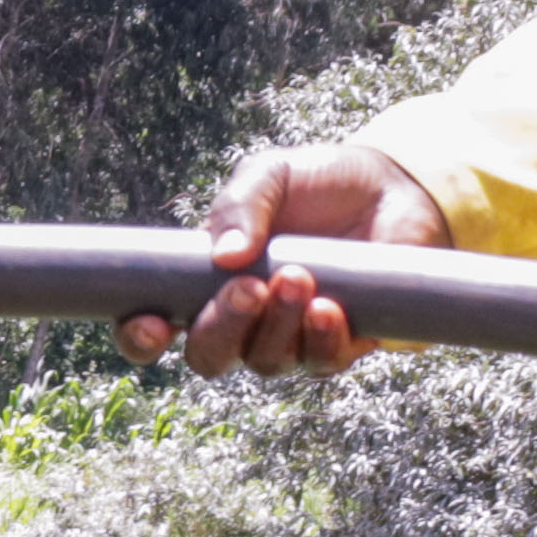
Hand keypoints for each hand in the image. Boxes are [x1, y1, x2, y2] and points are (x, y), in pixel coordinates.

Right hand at [119, 142, 446, 377]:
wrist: (396, 186)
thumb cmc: (319, 183)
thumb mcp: (270, 174)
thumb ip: (239, 205)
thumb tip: (223, 255)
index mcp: (206, 281)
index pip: (155, 326)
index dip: (141, 336)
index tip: (152, 323)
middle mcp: (244, 320)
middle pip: (209, 356)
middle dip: (222, 328)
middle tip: (248, 288)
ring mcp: (292, 338)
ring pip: (266, 362)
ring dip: (277, 326)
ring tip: (299, 277)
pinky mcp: (343, 345)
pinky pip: (321, 362)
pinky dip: (321, 340)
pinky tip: (328, 308)